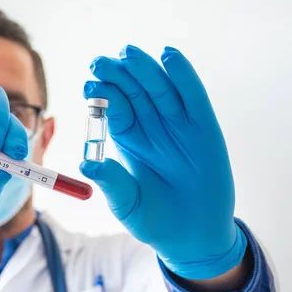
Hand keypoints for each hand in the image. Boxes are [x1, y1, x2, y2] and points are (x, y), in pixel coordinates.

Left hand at [80, 46, 245, 279]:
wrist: (191, 237)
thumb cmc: (154, 220)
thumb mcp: (127, 203)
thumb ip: (112, 182)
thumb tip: (86, 164)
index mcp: (128, 141)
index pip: (114, 109)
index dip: (102, 95)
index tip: (88, 84)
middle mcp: (151, 128)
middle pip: (133, 93)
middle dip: (117, 76)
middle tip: (99, 63)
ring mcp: (178, 126)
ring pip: (160, 89)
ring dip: (145, 69)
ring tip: (128, 53)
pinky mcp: (205, 128)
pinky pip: (193, 97)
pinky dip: (183, 76)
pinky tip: (170, 57)